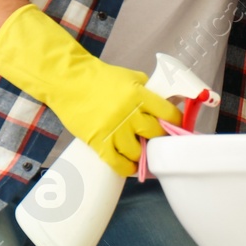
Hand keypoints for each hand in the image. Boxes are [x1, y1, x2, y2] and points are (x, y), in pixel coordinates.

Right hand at [0, 4, 181, 175]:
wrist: (68, 81)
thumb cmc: (98, 77)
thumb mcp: (130, 77)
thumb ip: (147, 90)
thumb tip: (165, 104)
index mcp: (140, 95)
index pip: (168, 114)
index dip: (175, 123)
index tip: (177, 129)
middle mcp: (130, 113)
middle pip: (155, 134)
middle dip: (159, 139)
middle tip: (158, 142)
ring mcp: (114, 129)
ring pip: (138, 152)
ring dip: (142, 154)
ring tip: (143, 154)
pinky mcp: (98, 142)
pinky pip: (118, 163)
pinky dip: (126, 168)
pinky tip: (130, 166)